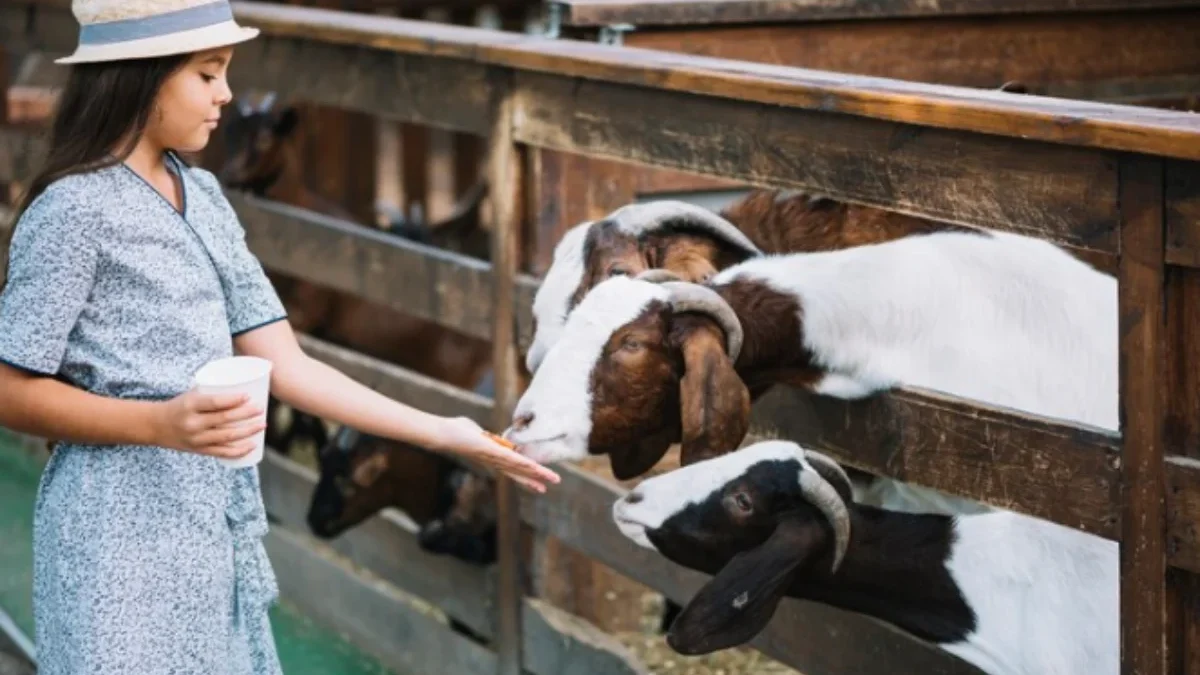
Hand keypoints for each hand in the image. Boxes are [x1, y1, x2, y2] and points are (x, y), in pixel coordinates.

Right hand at [153, 390, 265, 458]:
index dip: (233, 400)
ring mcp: (196, 439)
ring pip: (227, 437)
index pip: (215, 403)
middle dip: (246, 415)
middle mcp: (193, 424)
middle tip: (261, 409)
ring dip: (247, 432)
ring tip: (262, 425)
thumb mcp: (191, 395)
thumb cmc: (179, 405)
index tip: (248, 396)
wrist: (155, 426)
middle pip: (224, 420)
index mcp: (190, 406)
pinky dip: (238, 450)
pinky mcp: (199, 450)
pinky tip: (252, 445)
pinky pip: (222, 452)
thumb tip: (243, 383)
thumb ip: (212, 392)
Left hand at [433, 416, 560, 492]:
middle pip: (519, 473)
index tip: (539, 486)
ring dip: (536, 473)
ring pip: (520, 467)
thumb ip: (484, 435)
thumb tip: (485, 434)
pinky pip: (511, 458)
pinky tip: (535, 467)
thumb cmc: (457, 431)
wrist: (443, 434)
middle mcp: (494, 462)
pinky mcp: (490, 451)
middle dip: (535, 480)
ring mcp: (493, 457)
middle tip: (549, 489)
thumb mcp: (476, 433)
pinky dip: (524, 464)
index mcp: (493, 458)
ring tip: (551, 479)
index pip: (514, 470)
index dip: (527, 478)